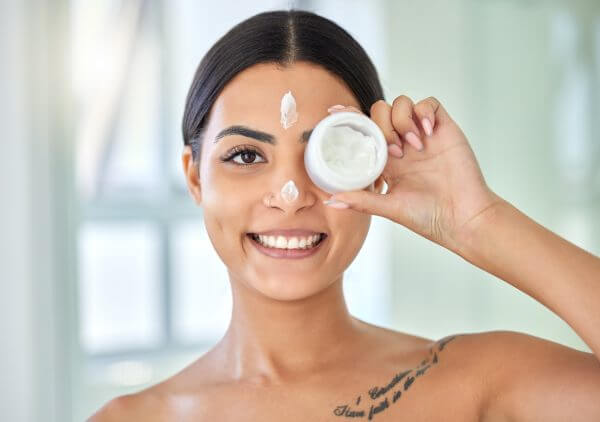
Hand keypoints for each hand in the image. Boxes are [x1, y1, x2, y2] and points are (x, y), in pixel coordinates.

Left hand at [325, 96, 503, 251]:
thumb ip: (362, 201)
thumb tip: (331, 201)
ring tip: (412, 146)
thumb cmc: (428, 217)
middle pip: (380, 111)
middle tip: (394, 152)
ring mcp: (422, 135)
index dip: (350, 118)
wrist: (464, 218)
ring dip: (401, 120)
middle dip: (381, 125)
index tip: (334, 112)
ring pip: (402, 103)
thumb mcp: (390, 208)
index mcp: (386, 160)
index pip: (364, 130)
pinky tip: (428, 133)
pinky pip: (429, 103)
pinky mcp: (443, 129)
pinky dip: (424, 111)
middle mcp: (402, 144)